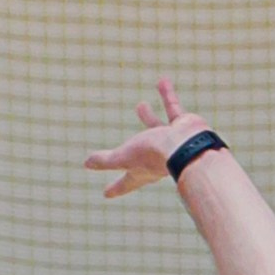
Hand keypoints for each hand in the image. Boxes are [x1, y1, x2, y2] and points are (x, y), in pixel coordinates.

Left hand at [85, 76, 210, 198]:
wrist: (188, 147)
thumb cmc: (154, 155)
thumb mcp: (124, 157)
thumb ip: (106, 160)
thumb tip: (87, 163)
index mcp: (141, 170)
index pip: (125, 182)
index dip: (115, 187)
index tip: (106, 193)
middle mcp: (157, 158)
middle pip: (141, 154)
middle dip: (132, 153)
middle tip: (126, 151)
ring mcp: (171, 142)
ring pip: (157, 127)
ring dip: (148, 116)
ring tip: (140, 104)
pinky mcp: (183, 127)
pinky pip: (173, 108)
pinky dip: (167, 95)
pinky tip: (162, 81)